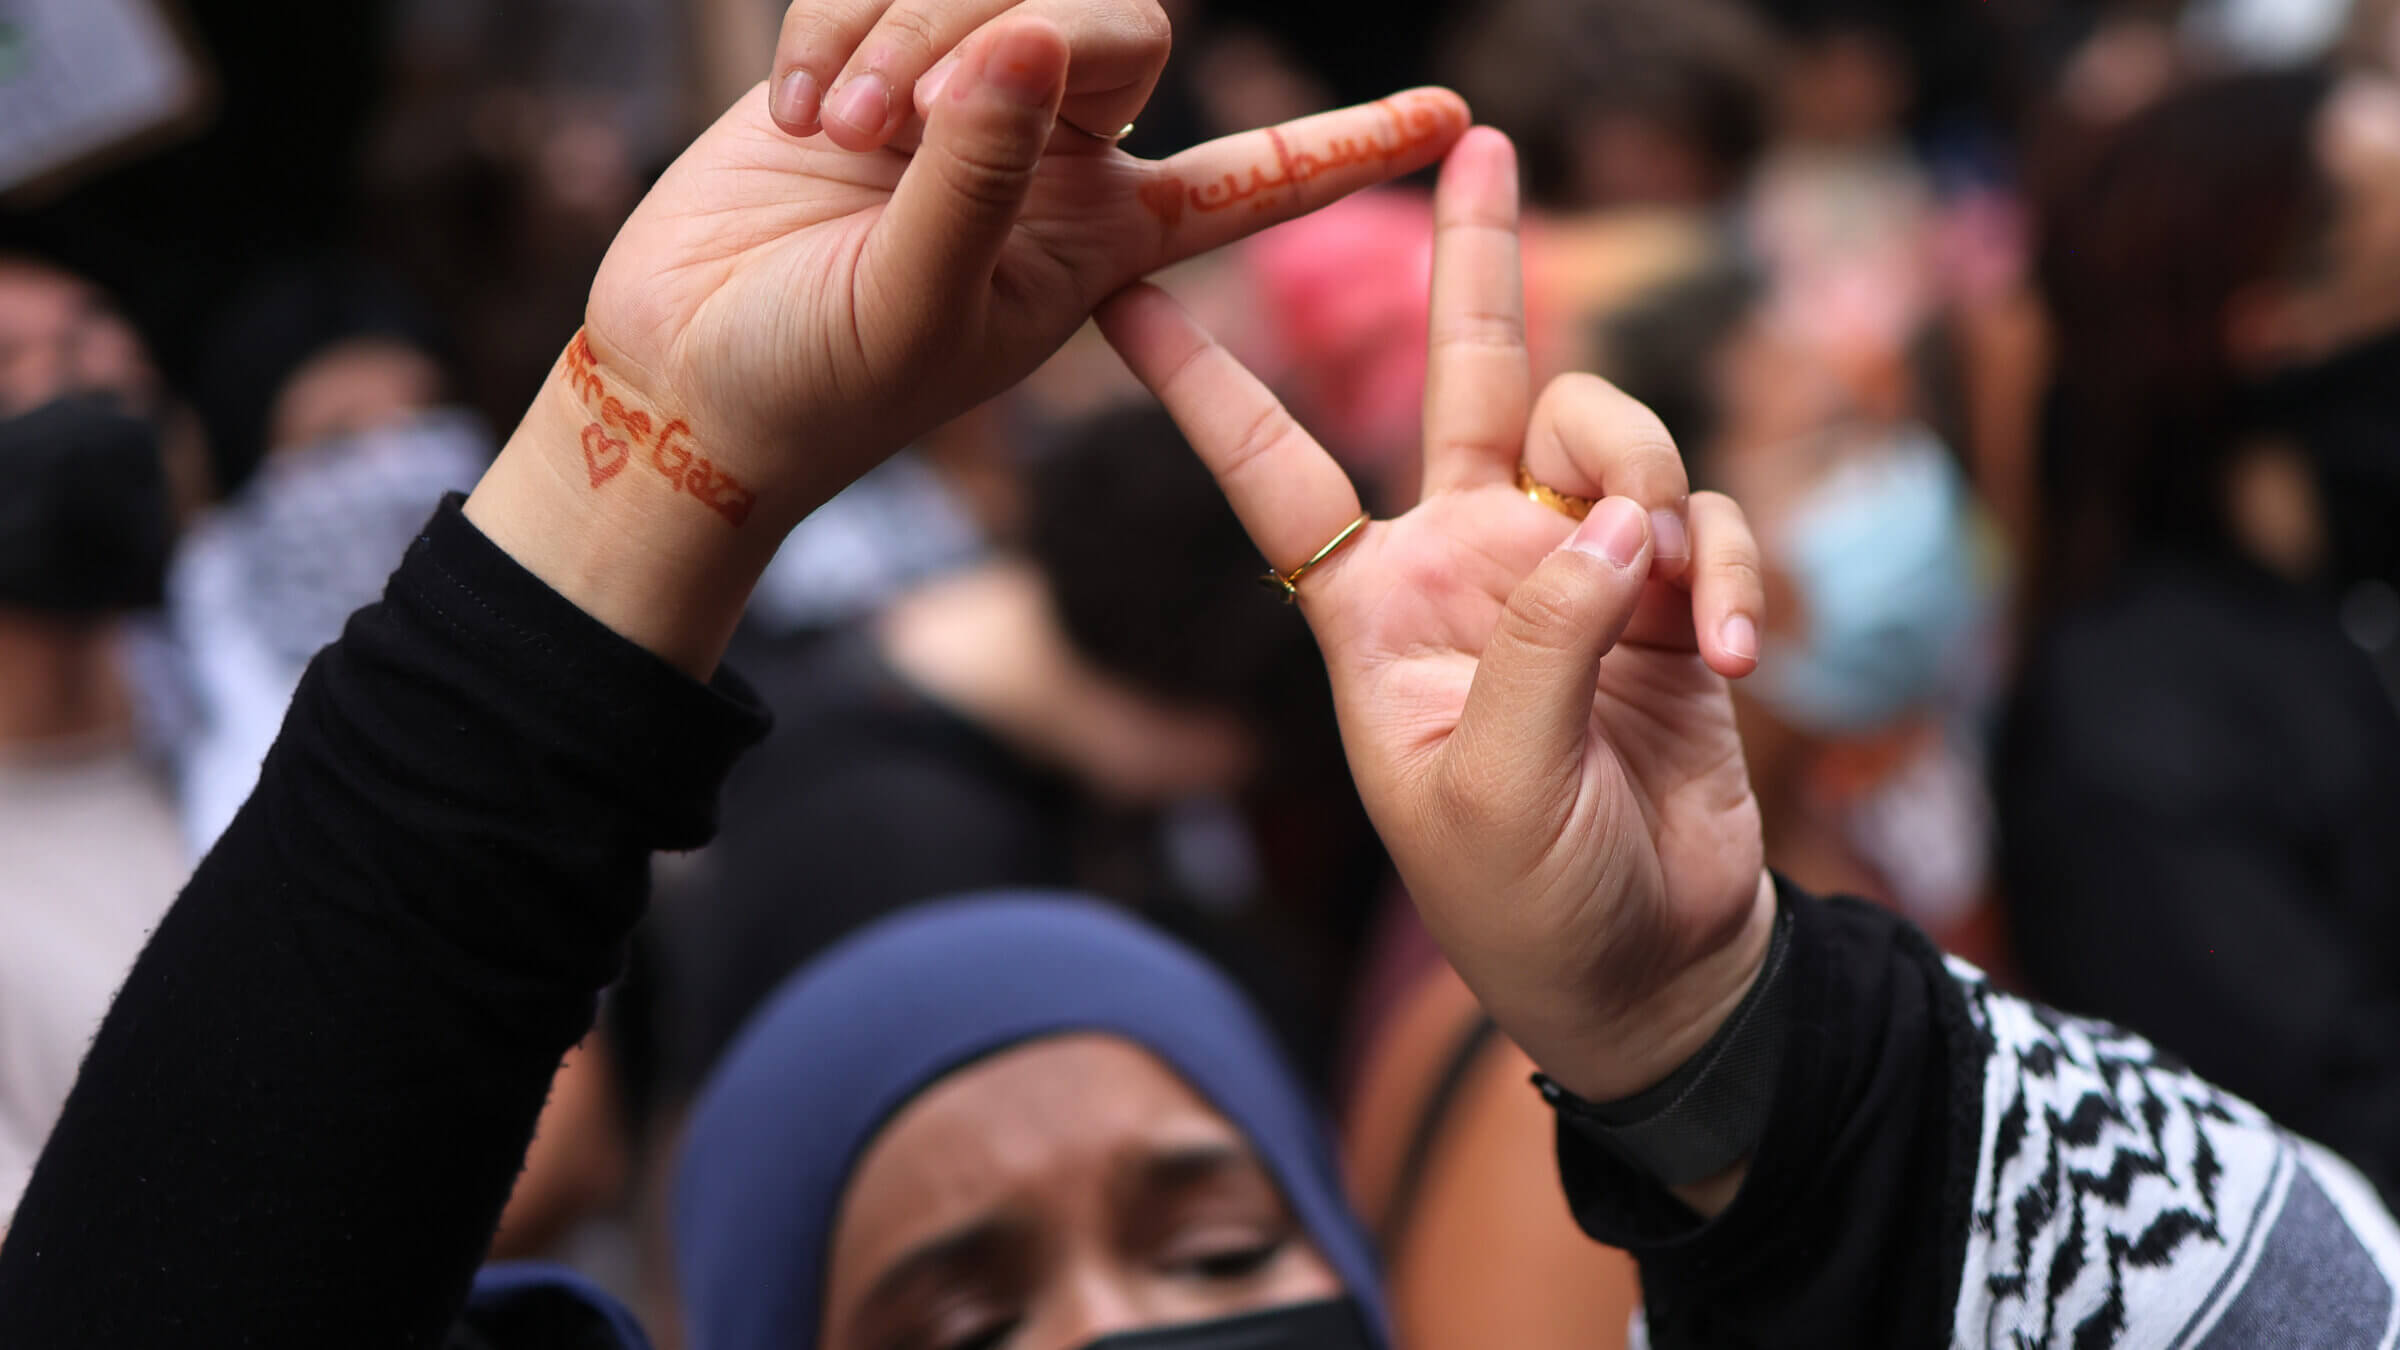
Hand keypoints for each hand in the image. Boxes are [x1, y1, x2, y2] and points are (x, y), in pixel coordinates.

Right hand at [467, 12, 1465, 671]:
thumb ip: (982, 176)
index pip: (1254, 184)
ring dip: (907, 30)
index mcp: (1104, 235)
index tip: (1457, 119)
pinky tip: (797, 104)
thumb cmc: (819, 387)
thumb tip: (1036, 36)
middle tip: (897, 125)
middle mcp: (1056, 154)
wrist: (685, 380)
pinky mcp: (871, 52)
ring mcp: (966, 97)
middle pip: (1111, 19)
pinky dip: (838, 20)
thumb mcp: (922, 307)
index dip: (1349, 148)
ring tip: (836, 133)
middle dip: (1010, 35)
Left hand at [1099, 128, 1775, 1107]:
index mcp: (1371, 607)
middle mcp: (1465, 563)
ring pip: (1604, 434)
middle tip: (1478, 142)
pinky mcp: (1664, 595)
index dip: (1200, 381)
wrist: (1651, 973)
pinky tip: (1734, 655)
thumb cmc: (1528, 907)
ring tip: (1676, 613)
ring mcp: (1570, 571)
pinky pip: (1698, 521)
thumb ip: (1542, 638)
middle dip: (1473, 263)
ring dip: (1648, 489)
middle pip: (1462, 378)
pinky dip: (1723, 572)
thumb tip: (1615, 506)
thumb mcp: (1489, 788)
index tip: (1124, 287)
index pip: (1272, 473)